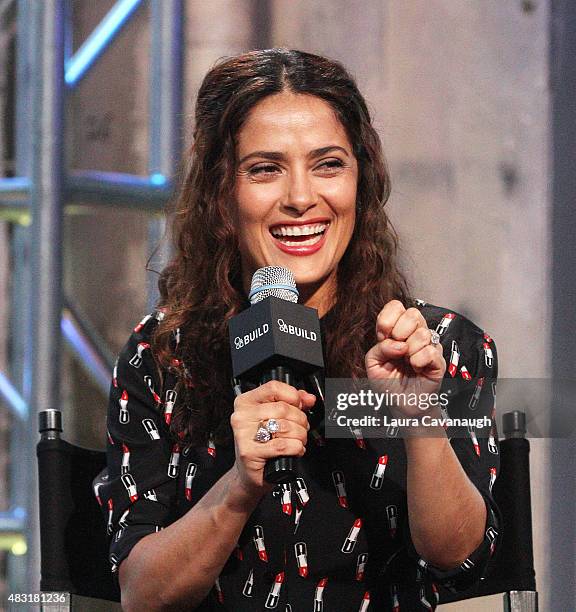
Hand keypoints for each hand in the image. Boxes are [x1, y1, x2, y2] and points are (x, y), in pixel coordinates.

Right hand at [230, 380, 315, 495]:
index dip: (293, 396)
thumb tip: (308, 398)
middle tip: (302, 428)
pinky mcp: (249, 453)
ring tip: (299, 440)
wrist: (249, 472)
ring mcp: (243, 435)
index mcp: (246, 402)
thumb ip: (292, 403)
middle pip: (282, 408)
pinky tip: (295, 450)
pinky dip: (296, 448)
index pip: (273, 387)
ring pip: (285, 427)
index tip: (299, 405)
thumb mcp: (274, 418)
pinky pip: (282, 445)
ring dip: (300, 435)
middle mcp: (241, 416)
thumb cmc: (262, 444)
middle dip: (300, 420)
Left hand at [364, 300, 445, 417]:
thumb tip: (396, 343)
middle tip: (396, 350)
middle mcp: (414, 335)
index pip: (396, 307)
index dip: (388, 318)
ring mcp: (428, 346)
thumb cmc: (388, 384)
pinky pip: (430, 351)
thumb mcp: (373, 364)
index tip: (383, 335)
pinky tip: (416, 368)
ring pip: (422, 333)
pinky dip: (419, 361)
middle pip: (413, 314)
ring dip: (409, 351)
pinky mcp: (439, 360)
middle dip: (399, 332)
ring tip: (407, 362)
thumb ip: (378, 348)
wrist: (401, 405)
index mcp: (397, 331)